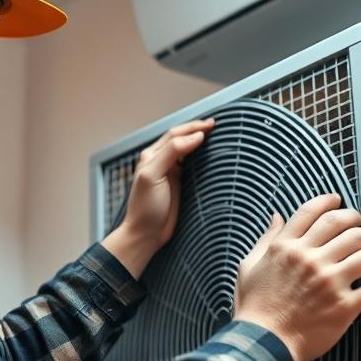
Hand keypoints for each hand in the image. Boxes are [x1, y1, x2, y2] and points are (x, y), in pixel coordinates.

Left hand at [102, 118, 214, 277]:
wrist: (146, 235)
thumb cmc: (145, 207)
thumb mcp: (153, 175)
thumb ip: (171, 152)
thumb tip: (194, 137)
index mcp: (152, 156)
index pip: (174, 135)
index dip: (192, 128)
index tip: (210, 126)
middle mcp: (161, 161)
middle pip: (181, 139)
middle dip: (197, 130)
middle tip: (215, 125)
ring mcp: (171, 173)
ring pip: (187, 151)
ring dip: (199, 142)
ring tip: (215, 135)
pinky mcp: (180, 185)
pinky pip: (192, 166)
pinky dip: (201, 158)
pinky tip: (211, 157)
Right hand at [234, 194, 360, 360]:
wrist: (263, 343)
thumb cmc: (255, 308)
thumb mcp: (250, 266)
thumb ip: (266, 240)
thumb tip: (277, 218)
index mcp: (286, 247)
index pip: (313, 212)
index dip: (329, 201)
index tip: (339, 201)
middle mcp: (309, 259)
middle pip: (345, 226)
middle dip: (359, 223)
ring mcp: (329, 282)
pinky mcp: (344, 306)